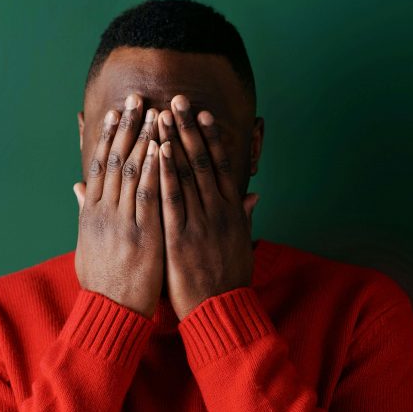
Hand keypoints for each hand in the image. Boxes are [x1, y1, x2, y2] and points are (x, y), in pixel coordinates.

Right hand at [72, 93, 163, 318]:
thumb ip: (84, 212)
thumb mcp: (86, 244)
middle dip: (127, 127)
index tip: (117, 112)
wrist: (110, 313)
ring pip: (131, 172)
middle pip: (114, 160)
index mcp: (92, 213)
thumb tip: (77, 187)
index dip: (109, 136)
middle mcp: (104, 212)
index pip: (100, 166)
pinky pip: (148, 195)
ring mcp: (122, 221)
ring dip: (143, 139)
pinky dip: (155, 170)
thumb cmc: (102, 282)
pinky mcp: (142, 234)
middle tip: (137, 98)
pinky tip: (162, 148)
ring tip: (153, 112)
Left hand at [157, 95, 258, 319]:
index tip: (202, 113)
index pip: (220, 166)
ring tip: (163, 115)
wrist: (221, 311)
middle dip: (189, 129)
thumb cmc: (229, 280)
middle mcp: (217, 211)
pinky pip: (171, 200)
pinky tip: (158, 152)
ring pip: (185, 174)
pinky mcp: (180, 237)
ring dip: (174, 141)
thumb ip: (244, 217)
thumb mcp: (241, 244)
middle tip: (178, 100)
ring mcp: (199, 223)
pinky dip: (164, 174)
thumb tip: (254, 196)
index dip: (210, 137)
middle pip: (201, 162)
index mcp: (231, 211)